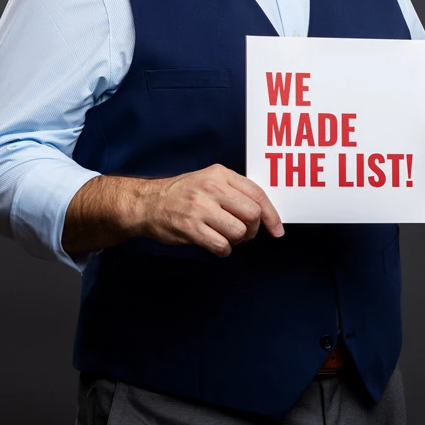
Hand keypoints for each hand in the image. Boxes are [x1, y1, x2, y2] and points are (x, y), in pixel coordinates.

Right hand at [136, 164, 284, 256]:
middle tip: (244, 233)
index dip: (272, 215)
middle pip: (253, 214)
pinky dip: (224, 251)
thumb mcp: (209, 179)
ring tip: (225, 237)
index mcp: (221, 174)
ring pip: (239, 232)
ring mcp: (201, 208)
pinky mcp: (191, 228)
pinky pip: (222, 246)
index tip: (277, 230)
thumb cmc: (183, 193)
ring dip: (237, 241)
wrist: (148, 203)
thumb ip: (234, 190)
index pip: (258, 194)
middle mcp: (212, 188)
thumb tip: (263, 211)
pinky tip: (216, 245)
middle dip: (253, 229)